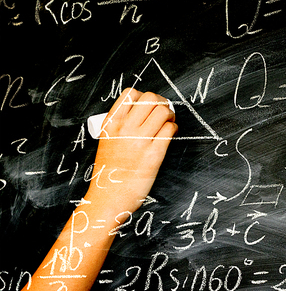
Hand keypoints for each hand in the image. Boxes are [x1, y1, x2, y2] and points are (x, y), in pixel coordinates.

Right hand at [85, 88, 176, 217]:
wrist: (108, 197)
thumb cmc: (109, 172)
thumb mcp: (107, 142)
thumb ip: (121, 127)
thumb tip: (143, 113)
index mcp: (110, 124)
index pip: (130, 93)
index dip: (144, 95)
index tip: (149, 105)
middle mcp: (124, 129)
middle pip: (150, 98)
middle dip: (161, 102)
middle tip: (164, 113)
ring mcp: (139, 141)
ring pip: (163, 111)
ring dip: (170, 115)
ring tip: (169, 123)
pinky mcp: (154, 154)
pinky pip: (169, 130)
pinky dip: (174, 128)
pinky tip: (171, 134)